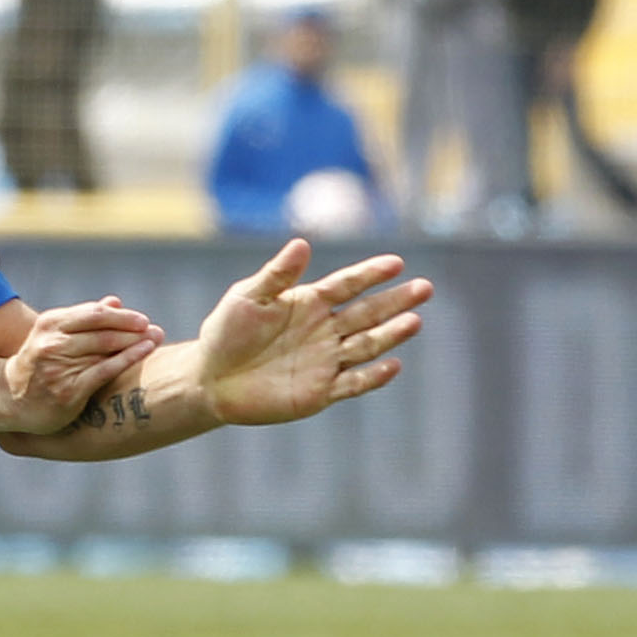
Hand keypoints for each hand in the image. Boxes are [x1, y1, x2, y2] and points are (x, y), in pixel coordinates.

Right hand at [0, 297, 162, 433]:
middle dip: (133, 328)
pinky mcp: (68, 390)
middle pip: (102, 330)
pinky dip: (128, 359)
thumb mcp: (54, 337)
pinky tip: (144, 353)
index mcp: (50, 324)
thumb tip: (115, 302)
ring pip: (105, 348)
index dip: (121, 316)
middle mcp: (52, 342)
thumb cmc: (39, 365)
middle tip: (156, 330)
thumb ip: (84, 321)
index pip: (93, 314)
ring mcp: (58, 366)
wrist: (10, 399)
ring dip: (135, 342)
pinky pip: (104, 370)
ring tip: (156, 339)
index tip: (142, 320)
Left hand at [190, 239, 431, 426]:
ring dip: (390, 334)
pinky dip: (373, 376)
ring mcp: (325, 361)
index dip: (371, 274)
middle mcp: (324, 330)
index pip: (348, 285)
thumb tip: (302, 244)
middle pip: (367, 313)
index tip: (396, 262)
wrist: (211, 379)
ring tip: (414, 321)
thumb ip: (277, 275)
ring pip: (366, 346)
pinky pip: (352, 383)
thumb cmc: (226, 332)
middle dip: (396, 301)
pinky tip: (393, 365)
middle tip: (425, 288)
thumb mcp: (247, 297)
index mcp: (310, 302)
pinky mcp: (320, 392)